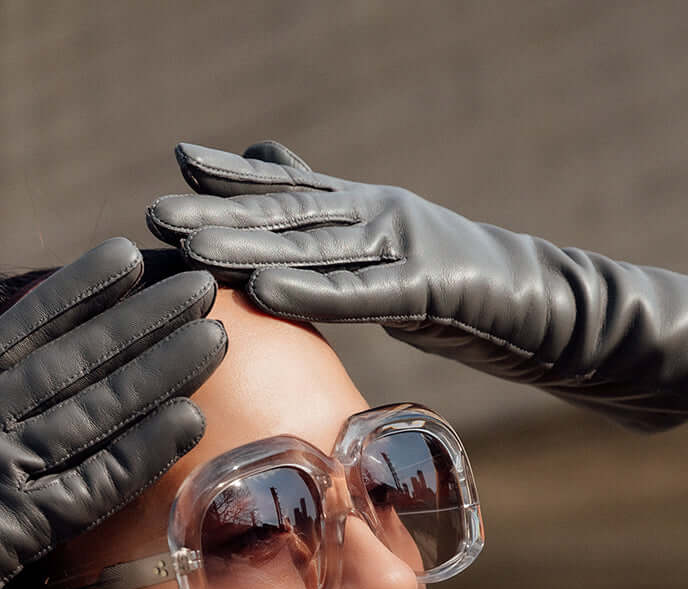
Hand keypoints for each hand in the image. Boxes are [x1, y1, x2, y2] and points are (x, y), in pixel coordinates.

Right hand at [0, 238, 226, 588]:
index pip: (19, 332)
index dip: (74, 292)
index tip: (121, 256)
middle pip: (73, 361)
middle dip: (138, 320)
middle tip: (194, 286)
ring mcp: (0, 475)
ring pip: (94, 411)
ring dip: (157, 372)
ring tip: (210, 336)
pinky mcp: (20, 531)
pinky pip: (95, 483)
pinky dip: (142, 450)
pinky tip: (189, 419)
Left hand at [148, 140, 687, 432]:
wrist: (542, 309)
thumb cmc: (458, 288)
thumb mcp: (385, 253)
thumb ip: (331, 221)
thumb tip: (273, 174)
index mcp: (365, 210)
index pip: (289, 193)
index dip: (233, 180)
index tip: (176, 168)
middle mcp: (378, 215)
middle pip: (288, 216)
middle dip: (218, 216)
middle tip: (156, 218)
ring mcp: (404, 246)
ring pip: (316, 248)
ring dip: (249, 249)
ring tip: (192, 251)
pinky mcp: (430, 287)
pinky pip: (361, 293)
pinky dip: (311, 292)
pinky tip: (263, 291)